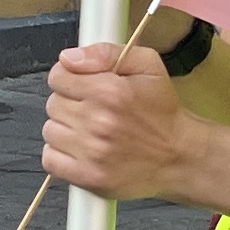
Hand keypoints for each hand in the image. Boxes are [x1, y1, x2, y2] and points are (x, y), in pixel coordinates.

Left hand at [41, 40, 194, 202]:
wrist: (179, 156)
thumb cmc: (162, 112)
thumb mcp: (147, 66)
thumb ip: (105, 53)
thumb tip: (69, 58)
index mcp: (110, 91)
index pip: (58, 77)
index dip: (69, 79)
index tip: (83, 87)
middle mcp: (99, 122)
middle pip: (53, 104)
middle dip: (70, 104)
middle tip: (93, 110)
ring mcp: (92, 152)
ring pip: (50, 131)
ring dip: (65, 129)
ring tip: (90, 131)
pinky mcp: (88, 177)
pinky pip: (50, 159)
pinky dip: (60, 154)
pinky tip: (81, 150)